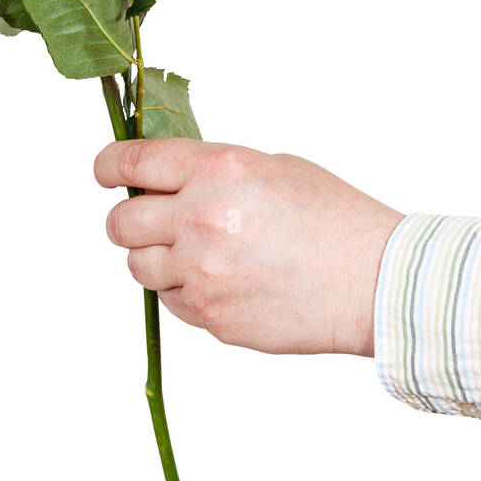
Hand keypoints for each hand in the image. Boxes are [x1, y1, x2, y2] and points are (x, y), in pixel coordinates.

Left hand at [94, 140, 403, 355]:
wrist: (374, 281)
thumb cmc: (335, 219)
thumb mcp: (274, 167)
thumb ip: (215, 173)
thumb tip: (171, 181)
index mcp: (216, 171)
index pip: (132, 163)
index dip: (109, 166)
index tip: (105, 171)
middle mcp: (200, 220)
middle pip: (120, 223)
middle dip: (129, 219)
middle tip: (149, 219)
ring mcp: (202, 274)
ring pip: (139, 267)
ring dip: (155, 258)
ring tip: (196, 253)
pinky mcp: (211, 317)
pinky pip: (172, 302)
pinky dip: (186, 291)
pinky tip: (225, 281)